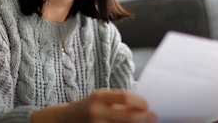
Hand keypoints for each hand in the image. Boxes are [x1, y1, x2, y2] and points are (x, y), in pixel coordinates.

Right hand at [31, 89, 156, 122]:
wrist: (64, 120)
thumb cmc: (88, 106)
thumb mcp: (101, 98)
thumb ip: (119, 102)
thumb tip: (142, 106)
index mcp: (99, 96)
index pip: (125, 97)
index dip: (140, 102)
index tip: (148, 105)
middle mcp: (97, 111)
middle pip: (127, 117)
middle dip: (144, 118)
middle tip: (153, 117)